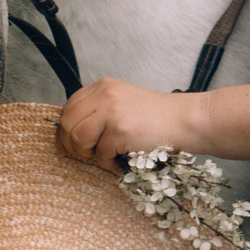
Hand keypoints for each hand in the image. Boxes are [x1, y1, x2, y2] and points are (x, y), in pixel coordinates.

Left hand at [55, 78, 191, 165]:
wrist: (184, 120)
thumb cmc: (157, 116)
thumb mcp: (122, 102)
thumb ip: (98, 110)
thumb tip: (69, 134)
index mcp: (103, 86)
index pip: (69, 107)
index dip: (64, 129)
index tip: (66, 145)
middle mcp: (104, 95)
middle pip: (67, 122)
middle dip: (71, 144)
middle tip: (85, 154)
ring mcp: (111, 111)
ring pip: (78, 138)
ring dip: (88, 153)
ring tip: (104, 156)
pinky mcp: (120, 130)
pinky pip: (100, 154)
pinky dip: (108, 162)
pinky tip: (121, 159)